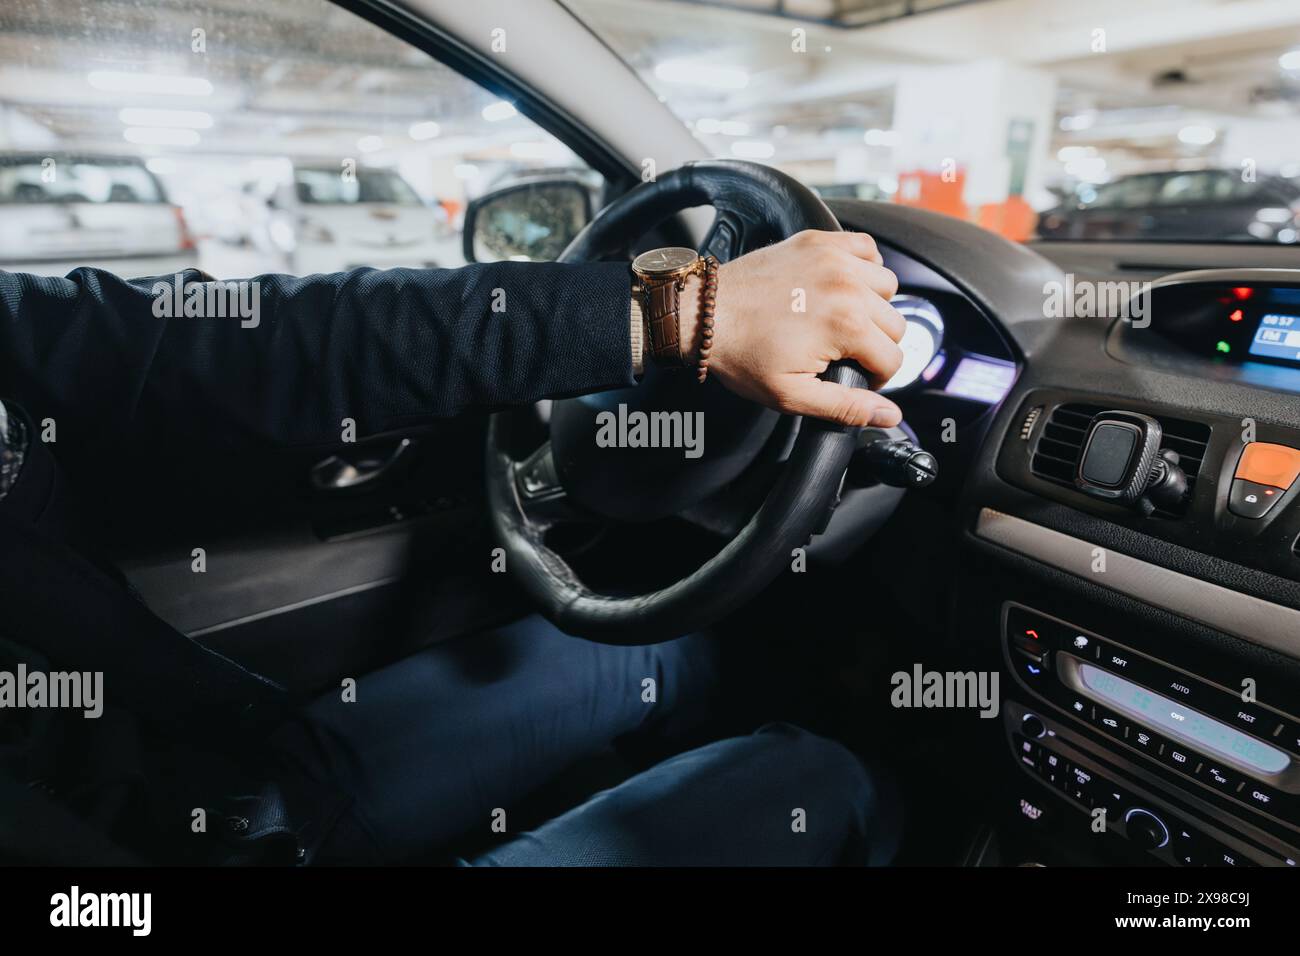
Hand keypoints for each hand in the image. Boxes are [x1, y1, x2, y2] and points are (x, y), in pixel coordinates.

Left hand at [680, 230, 905, 427]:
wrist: (705, 315)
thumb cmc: (742, 355)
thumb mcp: (792, 394)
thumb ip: (846, 407)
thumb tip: (890, 416)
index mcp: (847, 325)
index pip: (894, 358)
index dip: (876, 377)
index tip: (853, 376)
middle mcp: (848, 286)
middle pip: (895, 323)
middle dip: (875, 344)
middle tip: (842, 352)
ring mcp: (834, 258)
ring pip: (886, 286)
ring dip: (873, 305)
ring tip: (843, 319)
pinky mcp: (819, 241)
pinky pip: (867, 248)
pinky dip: (864, 266)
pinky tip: (844, 285)